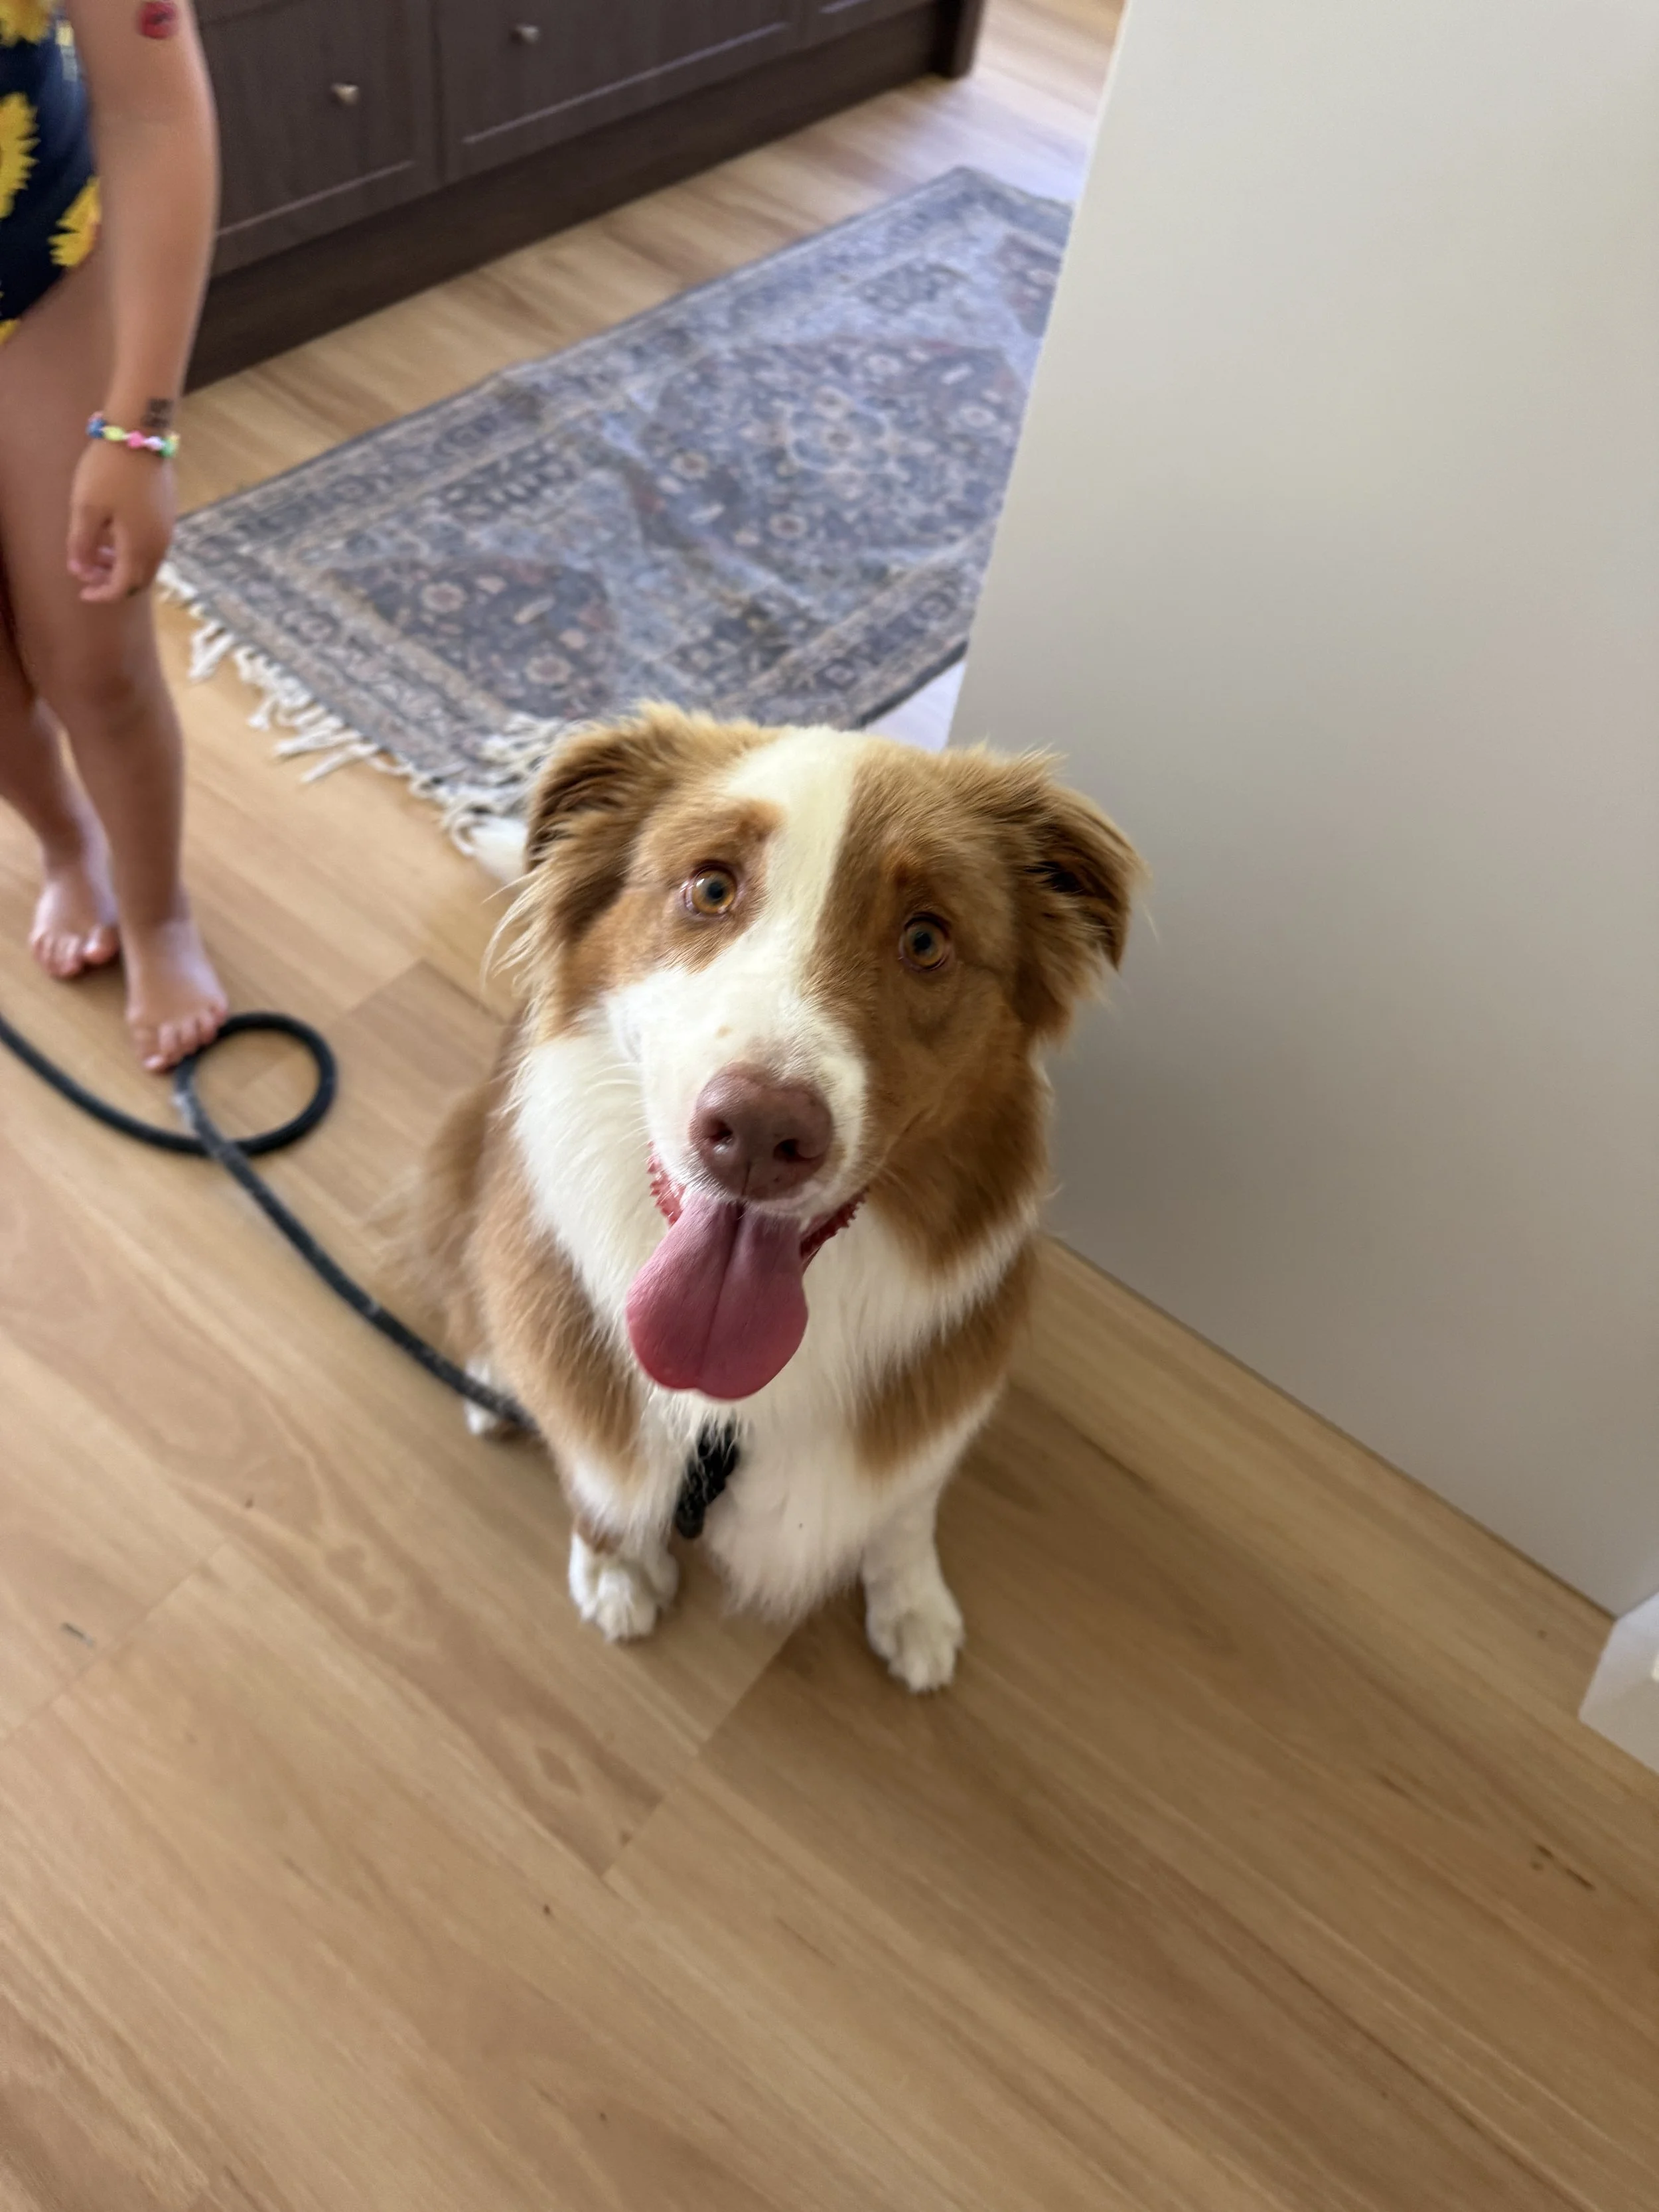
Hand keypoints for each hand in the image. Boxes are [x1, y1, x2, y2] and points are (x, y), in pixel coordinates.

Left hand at [66, 437, 177, 602]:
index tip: (82, 592)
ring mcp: (167, 530)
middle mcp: (158, 545)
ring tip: (98, 549)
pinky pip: (152, 545)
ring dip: (123, 565)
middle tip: (89, 571)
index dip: (102, 594)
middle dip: (113, 582)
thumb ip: (81, 543)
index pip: (122, 586)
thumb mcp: (86, 508)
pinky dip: (133, 549)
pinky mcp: (168, 515)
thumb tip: (79, 571)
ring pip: (147, 562)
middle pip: (139, 580)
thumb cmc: (108, 472)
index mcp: (138, 548)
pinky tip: (115, 532)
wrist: (140, 435)